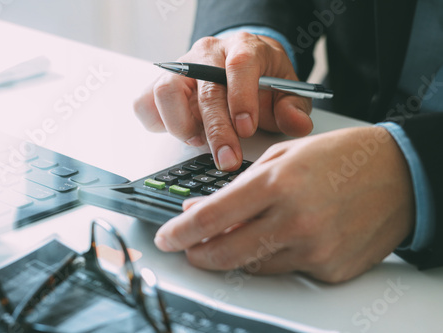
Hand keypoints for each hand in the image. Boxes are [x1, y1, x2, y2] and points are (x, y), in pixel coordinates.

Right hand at [134, 32, 311, 170]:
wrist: (239, 64)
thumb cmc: (261, 78)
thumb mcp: (286, 90)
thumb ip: (293, 108)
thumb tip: (297, 125)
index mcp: (243, 48)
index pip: (239, 65)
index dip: (241, 98)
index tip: (246, 129)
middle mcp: (207, 55)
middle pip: (205, 90)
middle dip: (216, 131)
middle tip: (227, 160)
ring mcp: (180, 68)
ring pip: (165, 92)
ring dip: (181, 126)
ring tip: (199, 141)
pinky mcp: (161, 84)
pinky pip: (144, 103)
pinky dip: (157, 123)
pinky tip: (181, 131)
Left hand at [153, 127, 414, 282]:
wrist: (398, 176)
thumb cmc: (341, 158)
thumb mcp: (283, 156)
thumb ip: (238, 186)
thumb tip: (201, 208)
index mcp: (278, 184)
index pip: (212, 217)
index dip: (180, 231)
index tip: (165, 238)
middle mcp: (294, 220)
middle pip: (224, 253)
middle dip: (197, 254)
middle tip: (187, 249)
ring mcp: (313, 250)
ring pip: (252, 266)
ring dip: (231, 255)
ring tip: (226, 239)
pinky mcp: (329, 269)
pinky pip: (284, 270)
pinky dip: (270, 257)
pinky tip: (275, 238)